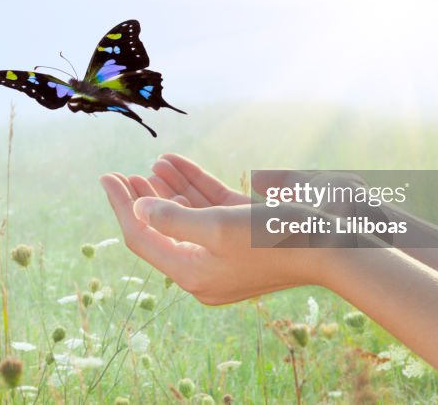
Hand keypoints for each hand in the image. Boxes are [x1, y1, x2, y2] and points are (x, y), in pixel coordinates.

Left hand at [100, 154, 334, 304]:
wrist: (332, 249)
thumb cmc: (274, 238)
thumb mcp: (218, 226)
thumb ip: (173, 218)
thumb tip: (139, 209)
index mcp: (192, 273)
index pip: (142, 237)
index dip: (122, 205)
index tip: (106, 177)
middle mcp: (204, 269)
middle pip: (160, 230)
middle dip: (141, 199)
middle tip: (119, 174)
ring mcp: (223, 255)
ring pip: (185, 217)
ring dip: (167, 189)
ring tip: (150, 163)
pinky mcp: (242, 238)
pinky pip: (209, 212)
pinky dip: (194, 188)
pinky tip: (176, 163)